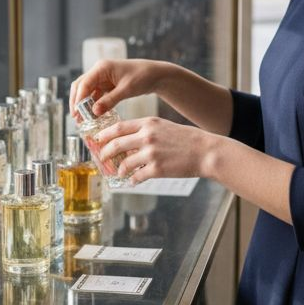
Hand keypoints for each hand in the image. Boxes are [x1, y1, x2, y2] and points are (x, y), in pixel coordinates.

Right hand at [69, 59, 165, 118]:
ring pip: (87, 91)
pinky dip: (93, 104)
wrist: (155, 74)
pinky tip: (94, 115)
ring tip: (83, 120)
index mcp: (102, 68)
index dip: (78, 99)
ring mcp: (102, 77)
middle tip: (76, 118)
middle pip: (81, 86)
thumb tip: (94, 112)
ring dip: (84, 104)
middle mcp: (99, 71)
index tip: (76, 114)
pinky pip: (96, 94)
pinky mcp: (107, 84)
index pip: (84, 84)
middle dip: (77, 102)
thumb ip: (110, 101)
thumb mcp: (126, 90)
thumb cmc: (142, 77)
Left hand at [93, 117, 216, 184]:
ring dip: (119, 170)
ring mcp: (151, 153)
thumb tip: (128, 140)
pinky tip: (134, 181)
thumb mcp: (164, 126)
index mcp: (148, 123)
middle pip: (116, 144)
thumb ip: (146, 130)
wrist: (205, 151)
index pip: (118, 127)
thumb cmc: (187, 139)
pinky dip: (133, 180)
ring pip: (124, 163)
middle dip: (105, 153)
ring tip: (120, 173)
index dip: (104, 135)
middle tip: (102, 158)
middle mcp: (147, 136)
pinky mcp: (157, 169)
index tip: (97, 140)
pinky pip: (137, 176)